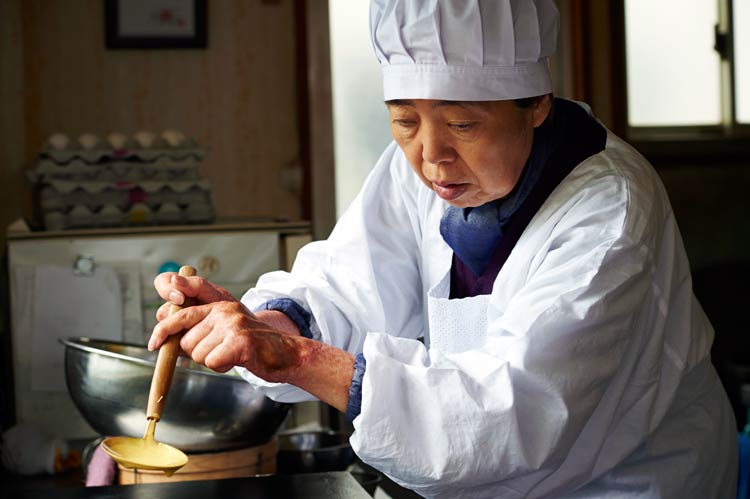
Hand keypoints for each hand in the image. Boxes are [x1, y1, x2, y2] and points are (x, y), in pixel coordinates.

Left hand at [149, 272, 355, 411]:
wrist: (286, 353)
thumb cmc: (254, 345)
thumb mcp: (225, 330)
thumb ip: (199, 329)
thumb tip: (167, 339)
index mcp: (218, 304)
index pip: (179, 313)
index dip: (163, 329)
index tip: (154, 343)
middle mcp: (224, 309)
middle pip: (186, 341)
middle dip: (198, 354)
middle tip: (220, 352)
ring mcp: (232, 323)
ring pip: (198, 354)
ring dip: (212, 361)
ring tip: (231, 355)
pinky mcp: (240, 340)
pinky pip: (213, 362)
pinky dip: (222, 367)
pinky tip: (237, 360)